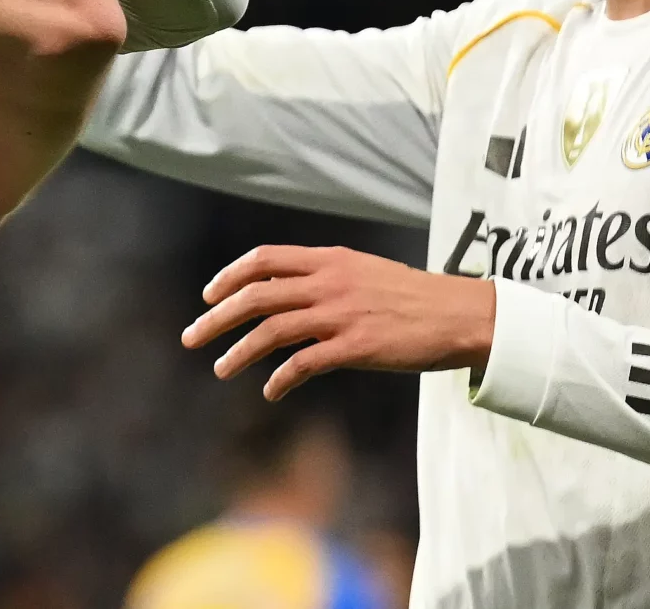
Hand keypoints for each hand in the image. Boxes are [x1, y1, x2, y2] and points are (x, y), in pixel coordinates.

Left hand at [181, 245, 495, 398]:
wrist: (459, 314)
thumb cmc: (411, 296)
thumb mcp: (362, 271)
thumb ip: (323, 275)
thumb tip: (284, 288)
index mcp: (329, 259)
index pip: (263, 259)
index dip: (229, 277)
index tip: (208, 297)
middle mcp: (329, 282)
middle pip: (255, 296)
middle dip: (216, 318)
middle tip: (191, 338)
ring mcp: (341, 315)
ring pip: (271, 330)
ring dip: (239, 351)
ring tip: (220, 368)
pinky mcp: (356, 347)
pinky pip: (304, 364)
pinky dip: (281, 378)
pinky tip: (270, 391)